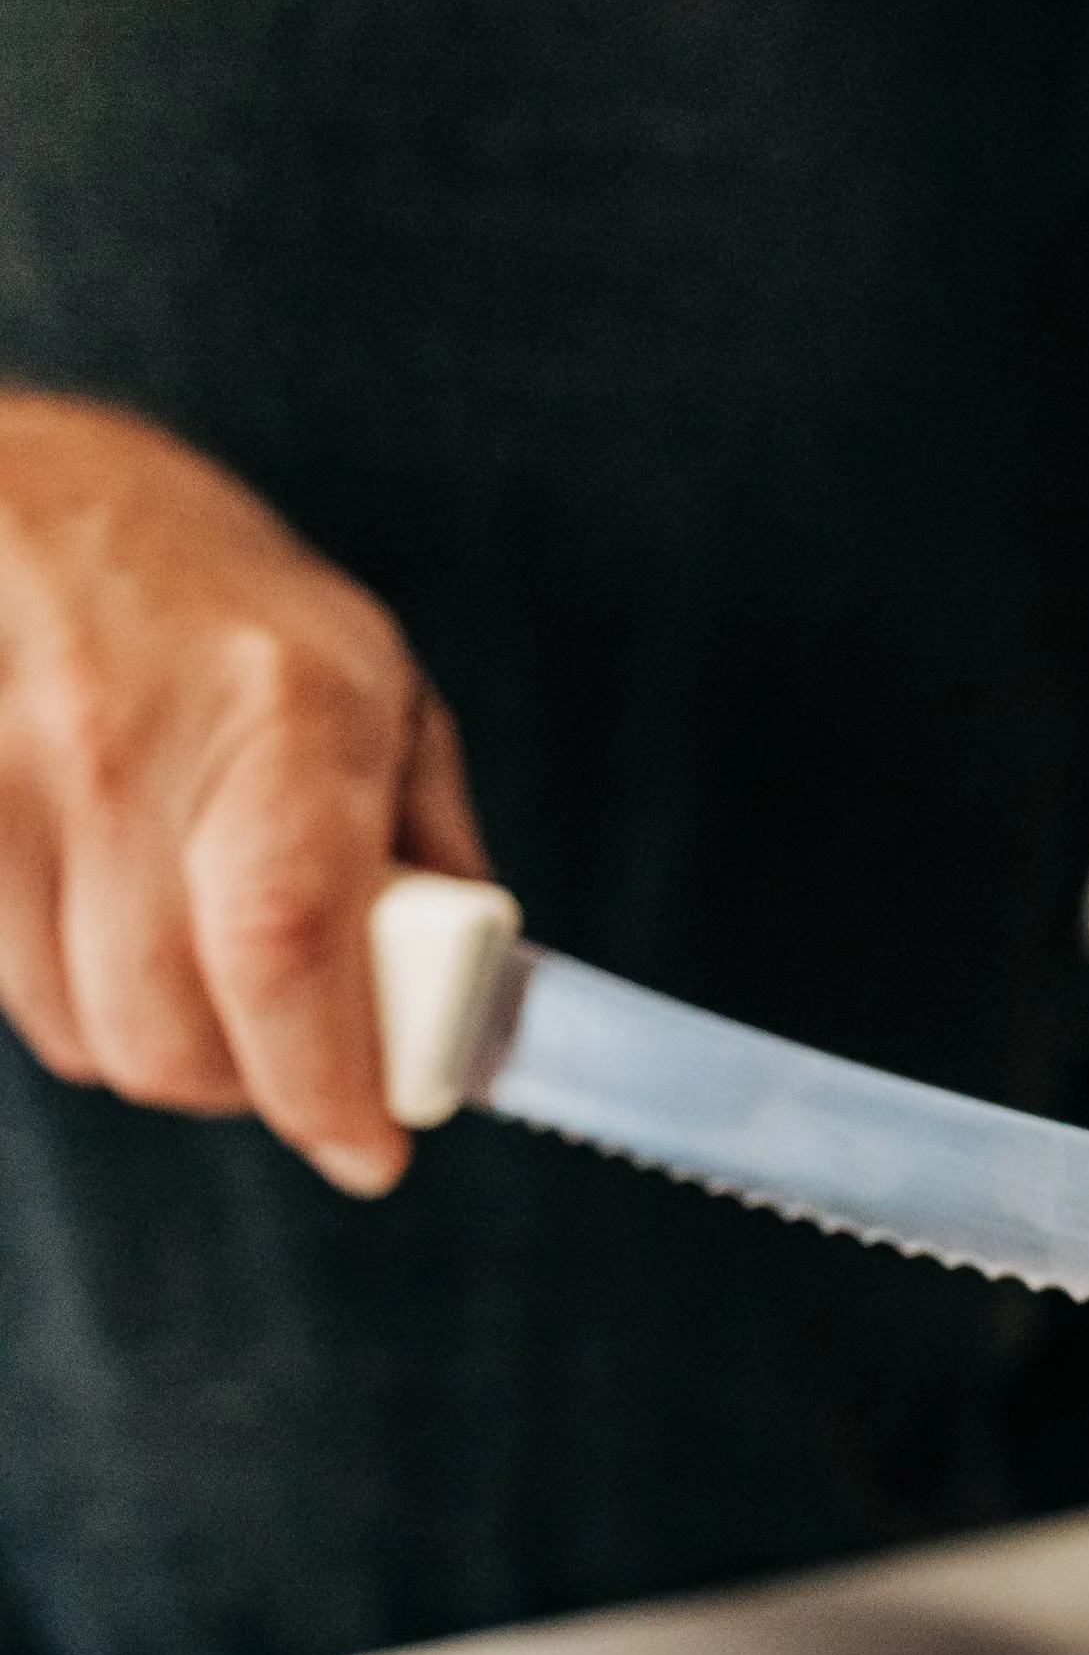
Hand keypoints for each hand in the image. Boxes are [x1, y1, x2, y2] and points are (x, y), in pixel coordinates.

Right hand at [0, 392, 486, 1190]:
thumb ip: (431, 861)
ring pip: (83, 1034)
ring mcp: (12, 781)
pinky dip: (74, 996)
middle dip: (248, 1082)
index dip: (322, 1081)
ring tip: (195, 960)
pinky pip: (13, 991)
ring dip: (156, 1042)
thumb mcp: (382, 697)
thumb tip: (475, 1016)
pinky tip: (110, 925)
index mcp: (281, 712)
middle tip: (291, 1050)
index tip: (367, 1146)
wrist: (47, 508)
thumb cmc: (231, 608)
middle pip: (170, 1030)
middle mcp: (133, 747)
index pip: (285, 946)